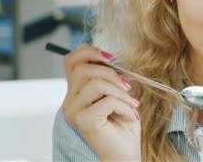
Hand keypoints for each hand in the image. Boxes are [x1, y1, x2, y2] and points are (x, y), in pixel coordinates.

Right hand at [61, 43, 140, 160]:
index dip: (89, 51)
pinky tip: (130, 116)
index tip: (111, 56)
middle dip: (111, 71)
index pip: (71, 60)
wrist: (125, 153)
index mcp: (76, 90)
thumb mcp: (117, 92)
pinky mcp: (83, 121)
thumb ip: (109, 75)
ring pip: (95, 82)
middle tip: (128, 85)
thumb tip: (110, 56)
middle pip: (82, 68)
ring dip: (121, 91)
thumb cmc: (122, 124)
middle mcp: (70, 100)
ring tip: (132, 104)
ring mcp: (74, 111)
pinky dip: (124, 106)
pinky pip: (107, 101)